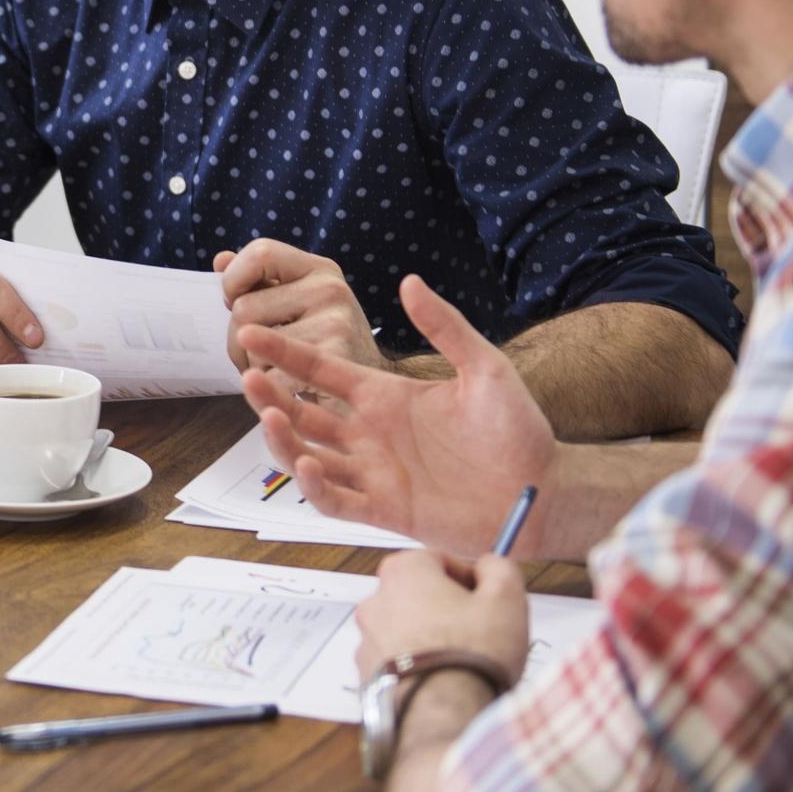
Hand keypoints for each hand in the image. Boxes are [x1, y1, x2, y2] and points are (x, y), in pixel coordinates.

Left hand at [216, 239, 384, 378]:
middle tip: (261, 352)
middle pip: (244, 308)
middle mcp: (330, 289)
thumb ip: (259, 280)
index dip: (234, 280)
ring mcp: (335, 323)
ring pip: (252, 345)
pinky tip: (289, 386)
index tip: (236, 301)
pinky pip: (269, 375)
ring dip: (253, 366)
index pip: (259, 252)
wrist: (370, 386)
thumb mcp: (298, 302)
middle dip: (238, 339)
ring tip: (278, 368)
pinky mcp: (333, 360)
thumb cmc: (322, 341)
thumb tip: (221, 260)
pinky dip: (268, 388)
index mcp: (319, 269)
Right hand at [240, 274, 557, 557]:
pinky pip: (335, 500)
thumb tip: (409, 282)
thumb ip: (447, 326)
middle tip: (248, 376)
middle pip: (301, 411)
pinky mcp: (384, 509)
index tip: (252, 331)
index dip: (285, 352)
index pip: (321, 370)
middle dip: (269, 394)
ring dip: (282, 438)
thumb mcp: (486, 368)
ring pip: (306, 454)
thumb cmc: (520, 430)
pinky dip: (314, 486)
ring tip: (268, 417)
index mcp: (384, 396)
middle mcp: (369, 433)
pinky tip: (308, 464)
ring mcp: (373, 472)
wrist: (544, 491)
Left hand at [354, 550, 529, 683]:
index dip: (469, 578)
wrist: (443, 717)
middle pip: (420, 595)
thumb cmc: (472, 655)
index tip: (487, 599)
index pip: (439, 560)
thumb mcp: (506, 599)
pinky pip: (396, 662)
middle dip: (449, 610)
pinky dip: (416, 667)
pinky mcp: (366, 675)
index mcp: (403, 572)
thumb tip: (490, 564)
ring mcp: (366, 640)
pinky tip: (442, 682)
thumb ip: (499, 569)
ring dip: (431, 639)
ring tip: (462, 662)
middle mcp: (375, 602)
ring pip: (407, 630)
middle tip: (480, 632)